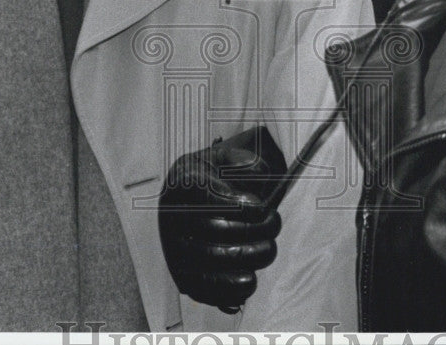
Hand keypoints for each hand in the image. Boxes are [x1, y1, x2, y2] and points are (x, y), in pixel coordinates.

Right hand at [158, 127, 286, 311]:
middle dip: (255, 229)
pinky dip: (231, 288)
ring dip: (251, 256)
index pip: (206, 195)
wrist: (192, 200)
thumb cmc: (216, 177)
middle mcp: (172, 216)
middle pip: (216, 229)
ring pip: (214, 259)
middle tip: (274, 223)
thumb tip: (258, 174)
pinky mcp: (181, 275)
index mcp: (183, 182)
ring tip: (267, 248)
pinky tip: (249, 278)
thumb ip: (246, 162)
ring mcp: (174, 248)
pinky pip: (206, 288)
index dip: (238, 205)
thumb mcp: (228, 158)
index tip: (260, 206)